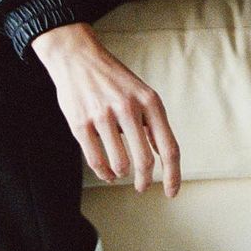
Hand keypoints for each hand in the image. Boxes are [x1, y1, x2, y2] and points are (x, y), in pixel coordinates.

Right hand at [31, 23, 180, 196]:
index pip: (169, 147)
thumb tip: (165, 155)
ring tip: (121, 172)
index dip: (173, 175)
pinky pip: (96, 160)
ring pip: (120, 164)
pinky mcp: (81, 123)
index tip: (171, 193)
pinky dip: (104, 172)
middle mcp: (129, 108)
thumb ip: (153, 123)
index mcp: (150, 101)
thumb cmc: (113, 79)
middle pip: (144, 161)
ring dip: (122, 173)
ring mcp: (103, 116)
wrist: (77, 57)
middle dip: (144, 180)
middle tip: (142, 187)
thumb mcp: (142, 93)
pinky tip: (107, 172)